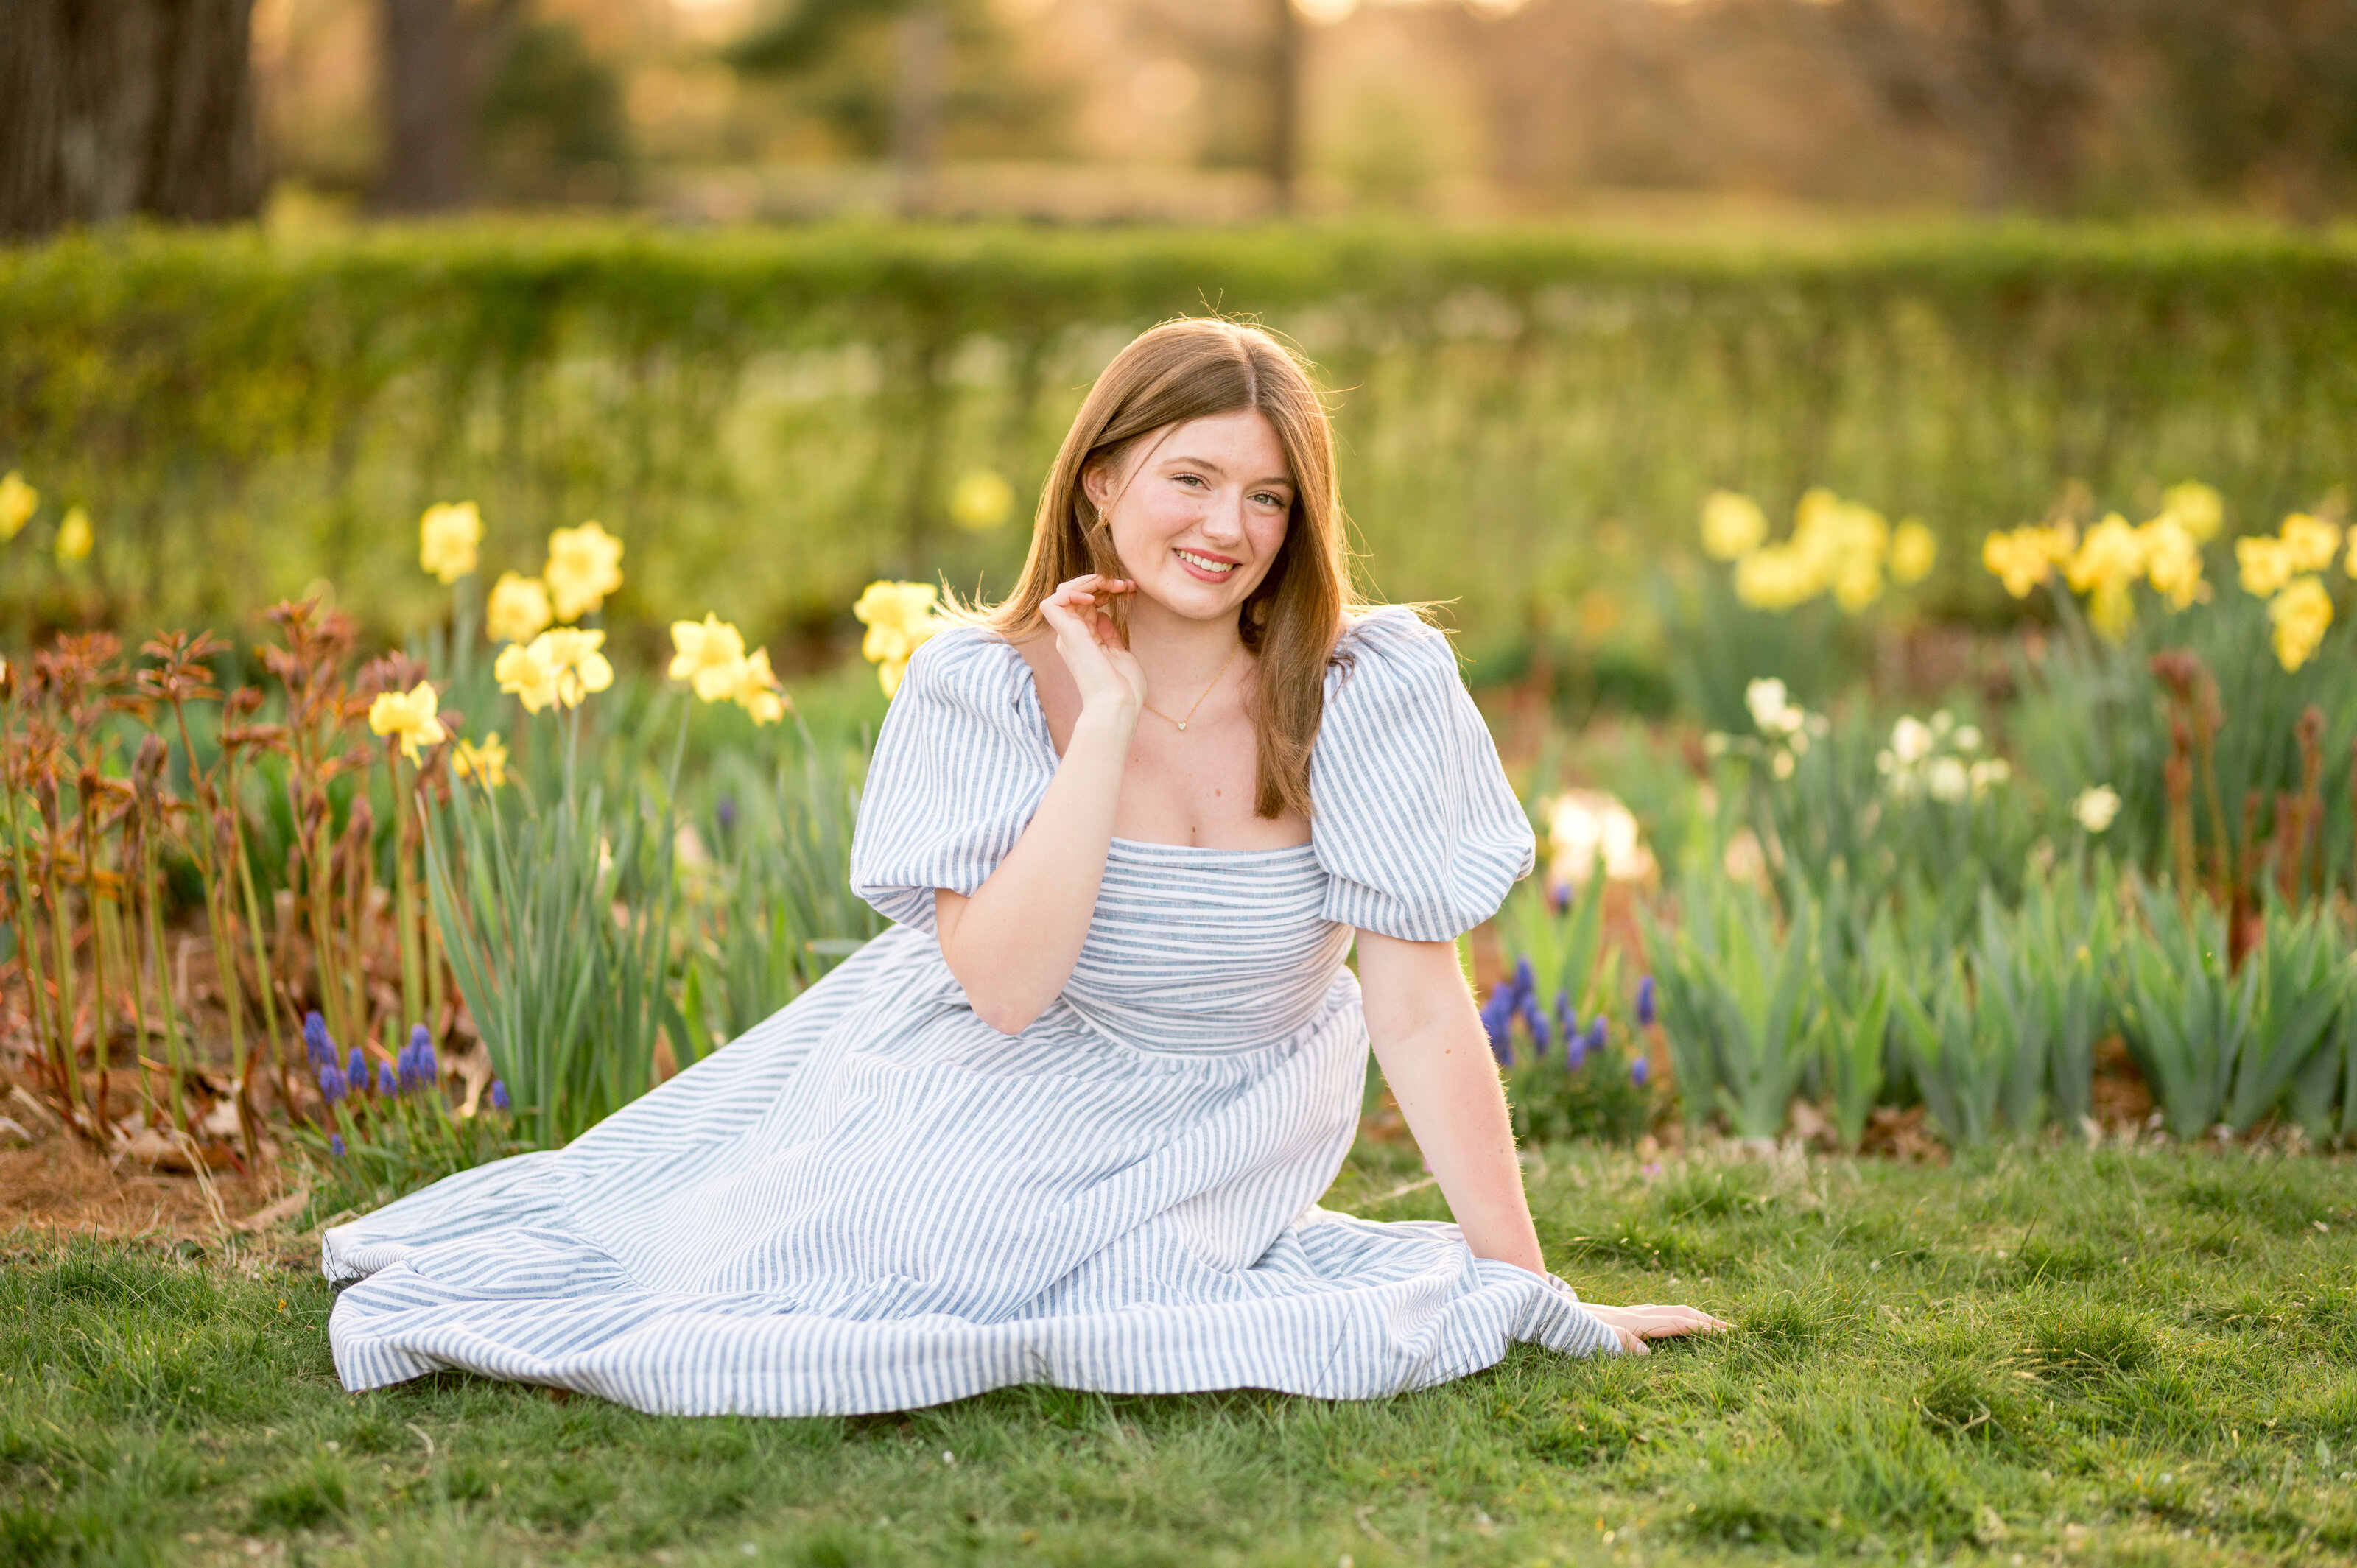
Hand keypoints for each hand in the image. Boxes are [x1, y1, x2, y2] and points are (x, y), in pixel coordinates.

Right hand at [1037, 574, 1146, 720]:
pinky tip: (1096, 598)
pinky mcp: (1066, 635)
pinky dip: (1073, 592)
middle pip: (1076, 593)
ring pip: (1063, 591)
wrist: (1118, 704)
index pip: (1087, 603)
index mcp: (1083, 640)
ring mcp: (1067, 634)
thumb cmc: (1124, 688)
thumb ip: (1110, 635)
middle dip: (1101, 582)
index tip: (1130, 590)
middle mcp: (1072, 635)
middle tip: (1126, 584)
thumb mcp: (1119, 653)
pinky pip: (1054, 602)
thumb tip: (1104, 616)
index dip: (1106, 590)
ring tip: (1115, 585)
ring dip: (1090, 582)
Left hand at [1584, 1302, 1732, 1356]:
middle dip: (1707, 1319)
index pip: (1678, 1322)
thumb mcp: (1593, 1337)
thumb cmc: (1570, 1328)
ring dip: (1693, 1317)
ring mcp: (1629, 1313)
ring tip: (1711, 1327)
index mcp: (1635, 1321)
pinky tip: (1674, 1325)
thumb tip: (1646, 1354)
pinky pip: (1659, 1314)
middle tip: (1733, 1329)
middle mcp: (1636, 1313)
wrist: (1548, 1311)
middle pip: (1679, 1312)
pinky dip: (1676, 1318)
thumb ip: (1619, 1343)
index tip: (1730, 1333)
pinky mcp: (1622, 1316)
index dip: (1705, 1327)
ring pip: (1670, 1311)